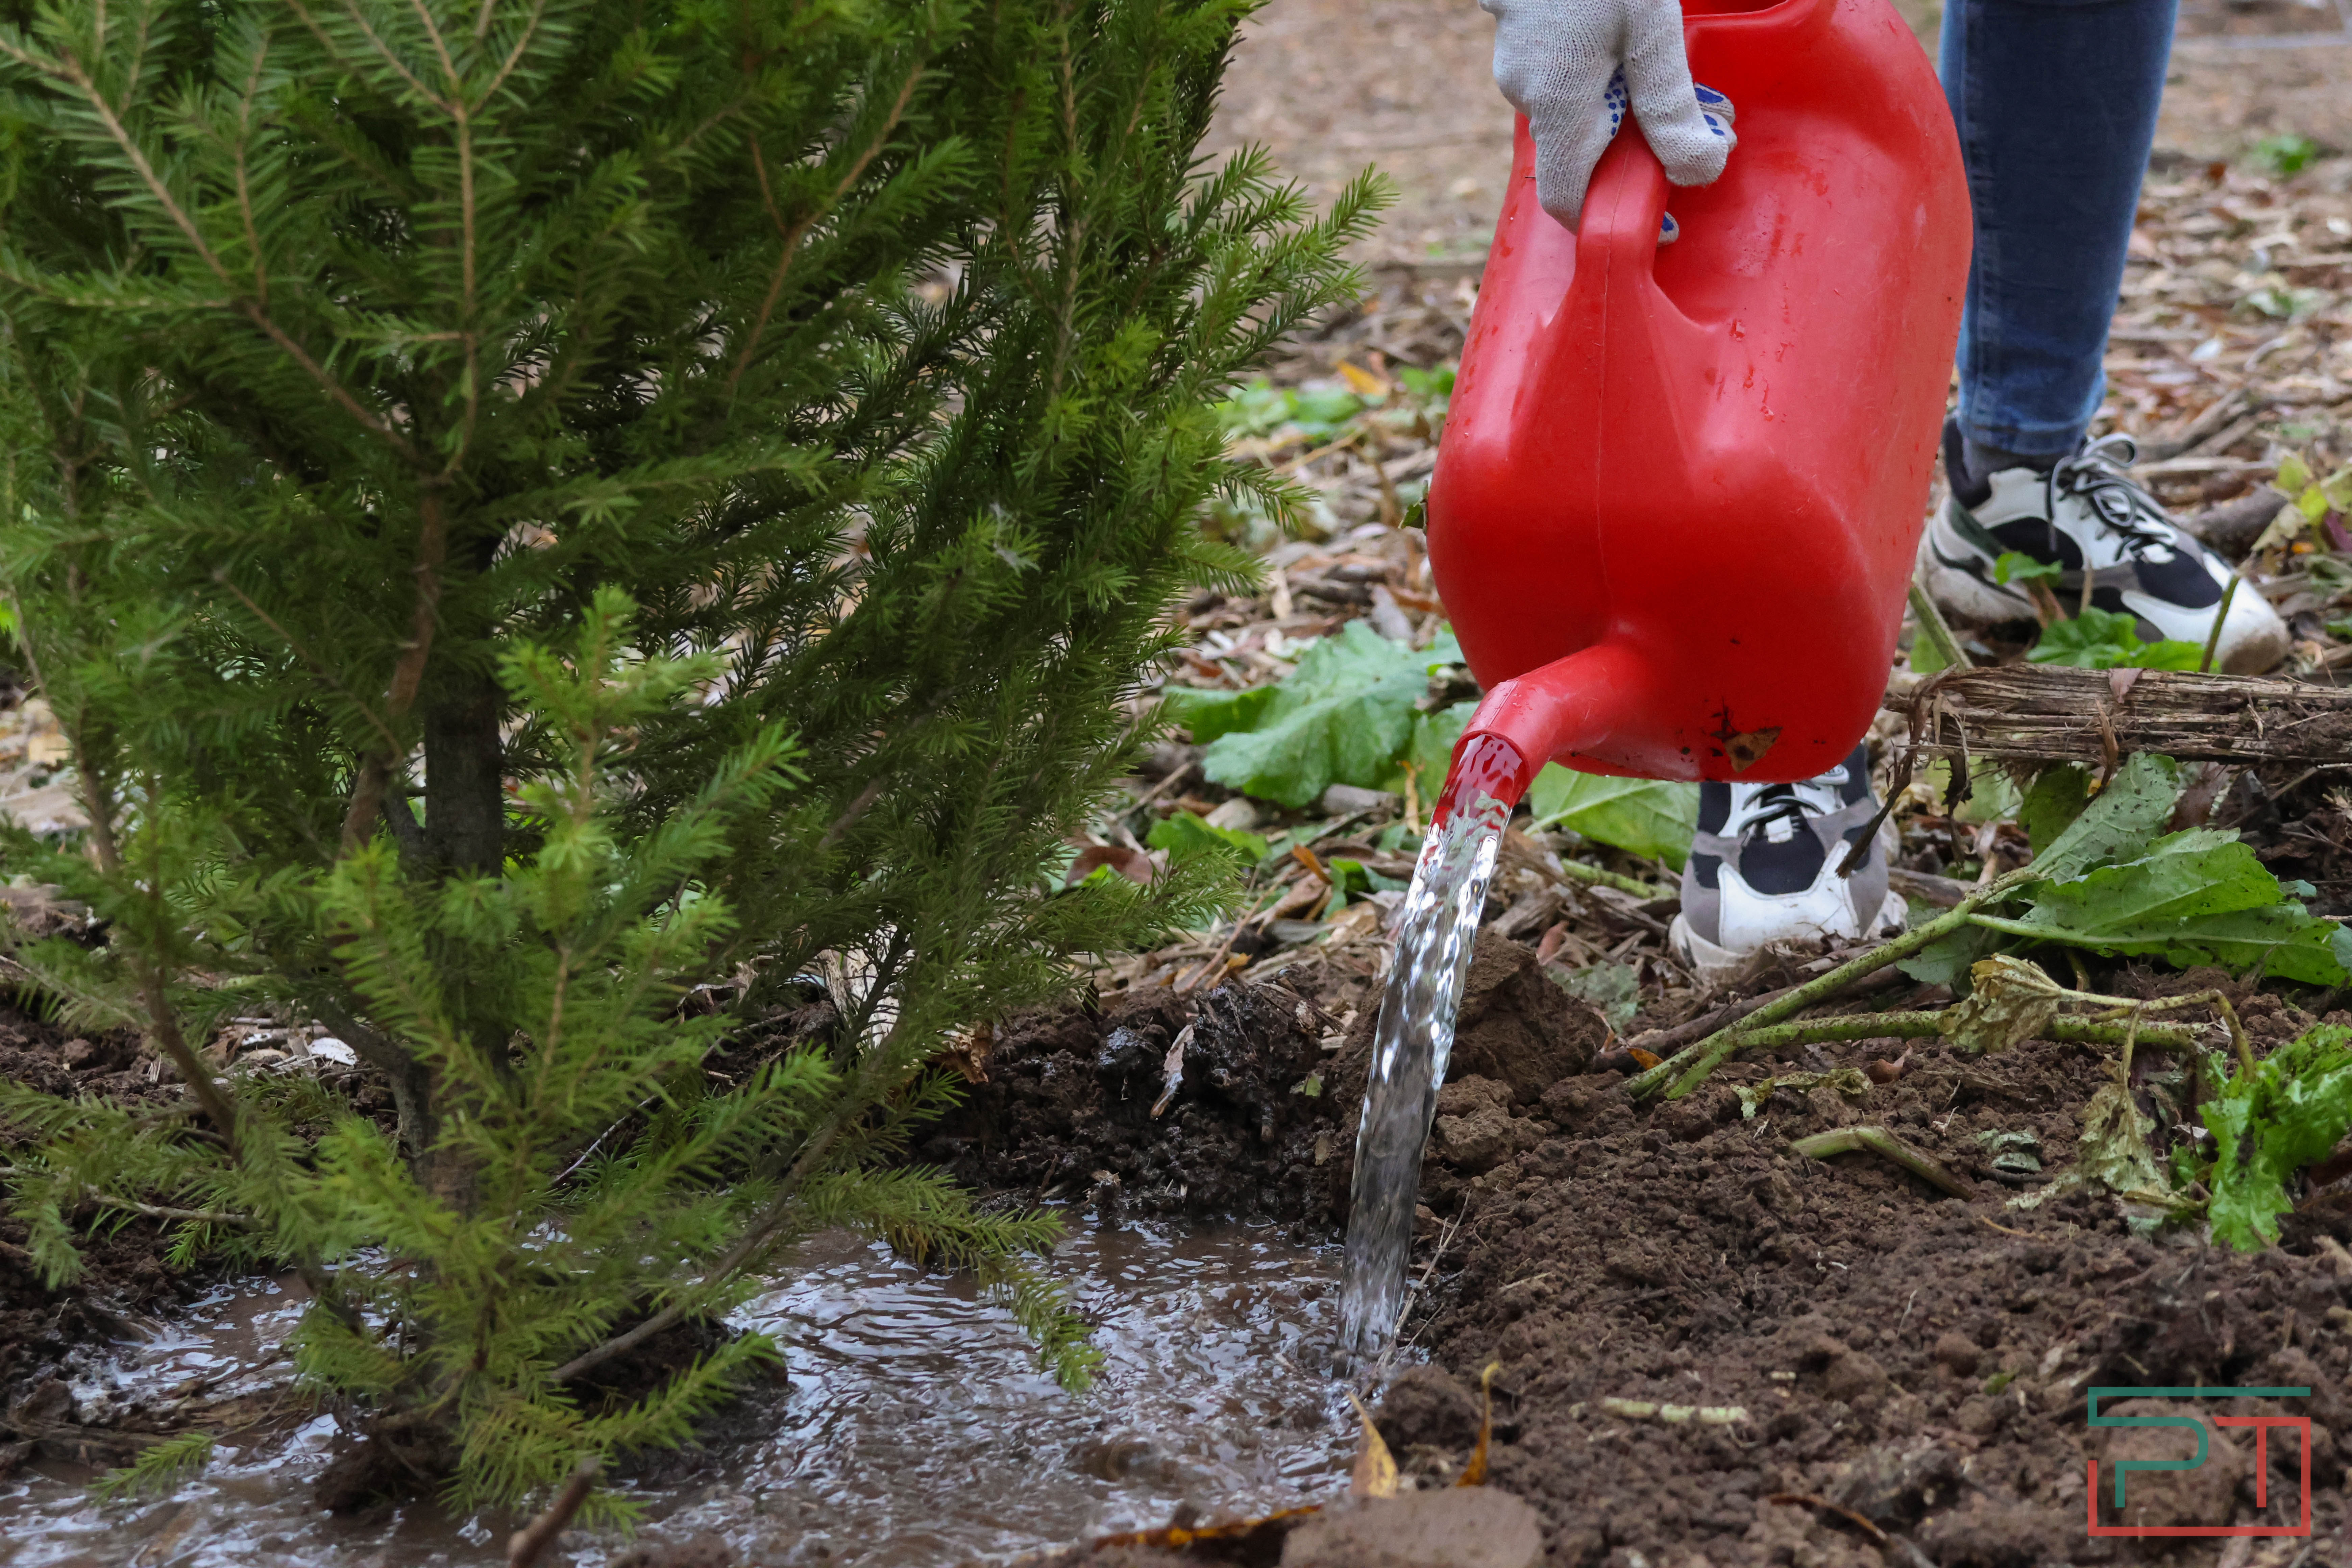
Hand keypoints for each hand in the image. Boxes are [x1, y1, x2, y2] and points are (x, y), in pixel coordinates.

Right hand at [1485, 0, 1735, 232]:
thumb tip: (1699, 170)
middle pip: (1584, 153)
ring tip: (1686, 81)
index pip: (1569, 199)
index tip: (1662, 220)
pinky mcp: (1524, 39)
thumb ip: (1670, 103)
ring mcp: (1519, 65)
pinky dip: (1608, 81)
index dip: (1612, 222)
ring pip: (1579, 113)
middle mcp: (1528, 94)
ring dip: (1632, 111)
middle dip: (1644, 153)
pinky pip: (1567, 80)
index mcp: (1557, 103)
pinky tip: (1637, 51)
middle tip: (1705, 129)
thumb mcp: (1650, 27)